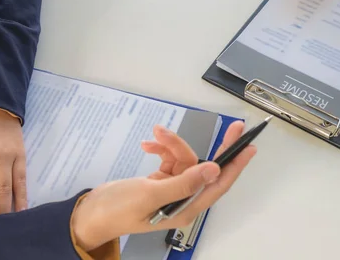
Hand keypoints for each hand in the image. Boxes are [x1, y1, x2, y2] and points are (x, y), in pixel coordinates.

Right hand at [72, 121, 255, 251]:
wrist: (91, 213)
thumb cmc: (118, 209)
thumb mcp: (150, 195)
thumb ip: (183, 183)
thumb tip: (213, 170)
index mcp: (187, 207)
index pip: (218, 184)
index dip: (235, 165)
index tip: (249, 147)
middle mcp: (184, 198)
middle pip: (207, 168)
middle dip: (217, 146)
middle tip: (234, 127)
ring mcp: (173, 188)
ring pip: (185, 158)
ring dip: (172, 144)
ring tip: (154, 136)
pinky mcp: (161, 181)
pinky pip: (170, 158)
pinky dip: (161, 149)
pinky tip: (147, 145)